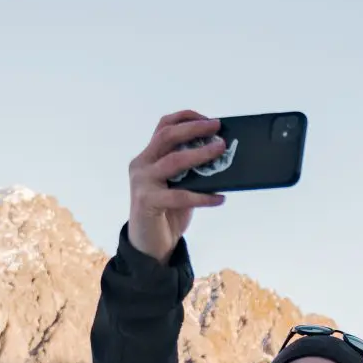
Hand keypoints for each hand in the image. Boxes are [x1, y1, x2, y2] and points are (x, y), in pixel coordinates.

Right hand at [127, 110, 230, 261]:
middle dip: (194, 129)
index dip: (186, 118)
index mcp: (148, 157)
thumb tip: (222, 156)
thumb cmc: (168, 213)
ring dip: (200, 154)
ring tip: (220, 151)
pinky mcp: (147, 202)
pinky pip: (180, 195)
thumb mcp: (181, 186)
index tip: (209, 119)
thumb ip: (192, 171)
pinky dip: (203, 196)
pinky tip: (220, 198)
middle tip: (217, 128)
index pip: (164, 127)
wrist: (149, 245)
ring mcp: (142, 182)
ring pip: (173, 161)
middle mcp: (141, 165)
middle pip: (167, 136)